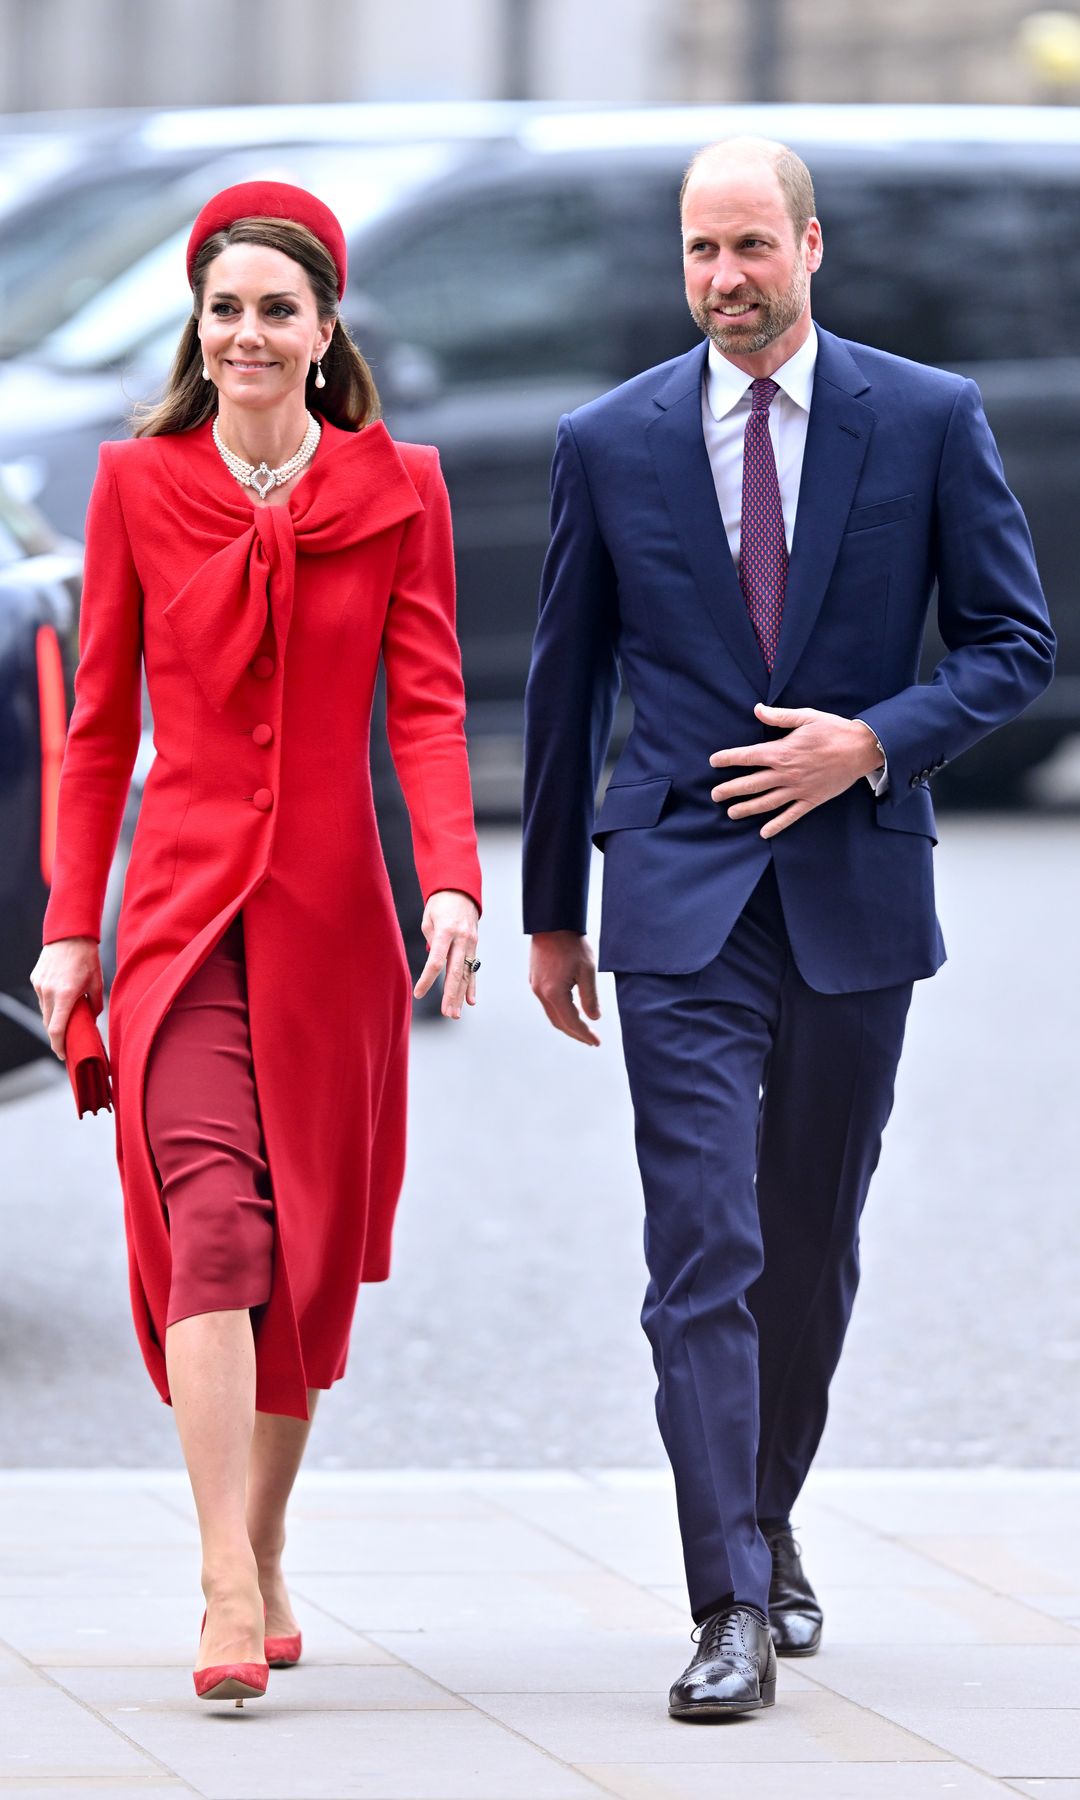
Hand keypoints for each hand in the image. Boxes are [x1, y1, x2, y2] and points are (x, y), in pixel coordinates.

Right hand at [30, 937, 103, 1058]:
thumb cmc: (87, 958)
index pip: (57, 1029)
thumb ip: (94, 1005)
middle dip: (57, 1036)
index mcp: (66, 995)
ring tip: (67, 1021)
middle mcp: (49, 992)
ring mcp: (40, 985)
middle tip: (67, 1044)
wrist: (69, 934)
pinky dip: (50, 1004)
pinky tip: (60, 1001)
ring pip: (44, 1012)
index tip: (62, 1055)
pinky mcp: (36, 979)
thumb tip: (91, 1020)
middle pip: (49, 1024)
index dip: (58, 1046)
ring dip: (54, 1019)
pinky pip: (42, 999)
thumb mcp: (96, 982)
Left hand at [414, 889, 479, 1018]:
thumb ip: (431, 943)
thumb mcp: (428, 919)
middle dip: (451, 995)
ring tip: (455, 1013)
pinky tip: (471, 1001)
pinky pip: (473, 969)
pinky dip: (472, 986)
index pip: (437, 961)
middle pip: (455, 971)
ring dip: (461, 995)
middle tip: (447, 1013)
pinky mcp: (475, 945)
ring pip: (466, 974)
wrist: (461, 890)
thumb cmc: (440, 904)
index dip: (428, 979)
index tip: (419, 993)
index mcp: (446, 931)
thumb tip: (435, 965)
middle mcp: (462, 939)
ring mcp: (471, 943)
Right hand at [530, 931, 600, 1046]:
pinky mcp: (535, 980)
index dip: (585, 1034)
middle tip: (591, 1040)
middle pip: (559, 1022)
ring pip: (552, 1014)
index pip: (572, 1022)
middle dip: (576, 1033)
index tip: (596, 1042)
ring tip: (582, 1029)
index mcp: (554, 993)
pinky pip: (547, 1003)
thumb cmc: (571, 944)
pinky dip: (559, 1012)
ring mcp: (535, 986)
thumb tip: (594, 1018)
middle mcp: (541, 993)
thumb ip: (590, 997)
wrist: (552, 923)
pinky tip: (569, 1011)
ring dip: (567, 1024)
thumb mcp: (587, 971)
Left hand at [710, 703, 884, 838]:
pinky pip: (791, 815)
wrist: (861, 749)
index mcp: (782, 751)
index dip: (729, 759)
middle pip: (752, 783)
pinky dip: (777, 825)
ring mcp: (798, 789)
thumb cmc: (833, 730)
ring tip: (731, 813)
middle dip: (730, 789)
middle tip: (714, 795)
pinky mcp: (811, 800)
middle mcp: (787, 773)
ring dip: (747, 808)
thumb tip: (757, 710)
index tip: (713, 762)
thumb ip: (779, 717)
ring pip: (767, 802)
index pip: (748, 756)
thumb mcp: (806, 717)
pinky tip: (764, 833)